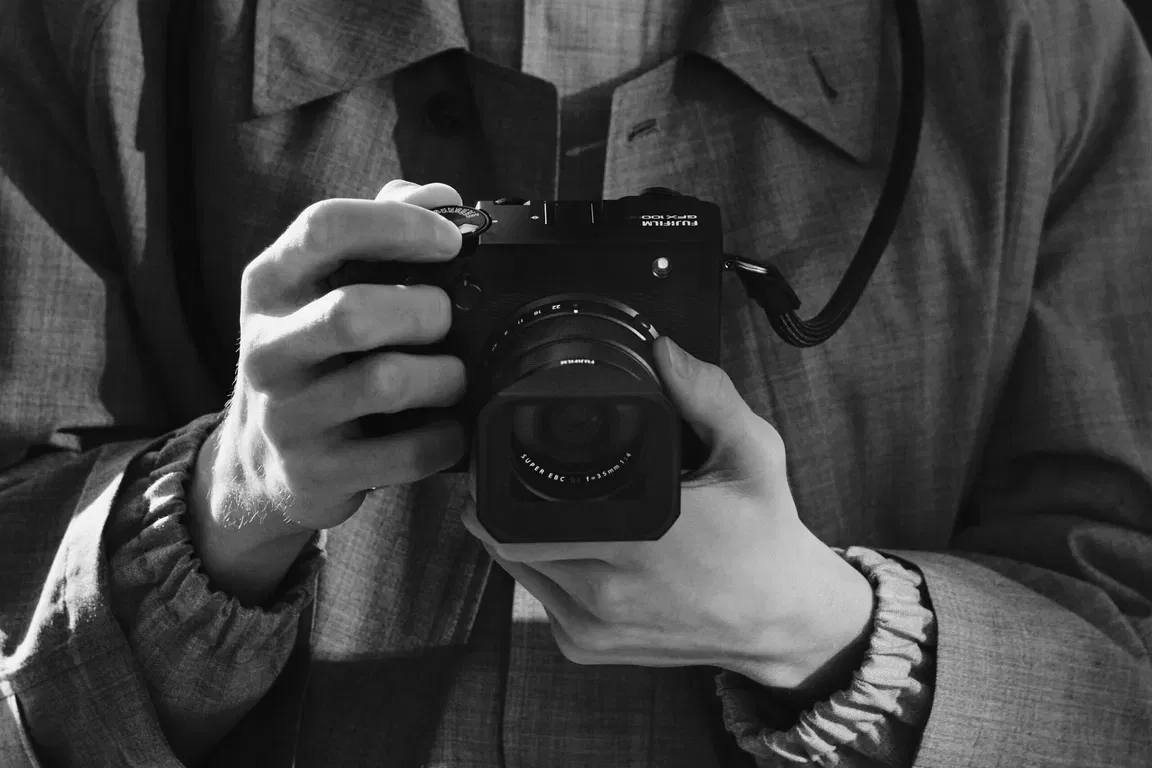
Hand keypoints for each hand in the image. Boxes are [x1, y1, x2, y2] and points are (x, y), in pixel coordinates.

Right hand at [189, 179, 467, 602]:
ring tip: (452, 377)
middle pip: (354, 313)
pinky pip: (405, 453)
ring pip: (385, 383)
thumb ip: (376, 231)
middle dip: (426, 312)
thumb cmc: (309, 357)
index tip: (451, 240)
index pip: (324, 227)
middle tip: (447, 321)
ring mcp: (288, 416)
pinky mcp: (317, 474)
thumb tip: (441, 195)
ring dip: (443, 377)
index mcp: (270, 285)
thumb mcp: (318, 287)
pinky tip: (445, 428)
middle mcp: (267, 348)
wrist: (256, 465)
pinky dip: (444, 438)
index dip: (399, 225)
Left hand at [462, 336, 874, 695]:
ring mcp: (591, 625)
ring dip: (513, 532)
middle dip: (495, 499)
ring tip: (538, 499)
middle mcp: (607, 587)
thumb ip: (707, 395)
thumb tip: (662, 351)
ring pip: (514, 568)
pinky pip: (536, 597)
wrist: (782, 619)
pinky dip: (538, 567)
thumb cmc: (765, 534)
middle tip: (506, 465)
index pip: (524, 511)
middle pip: (504, 537)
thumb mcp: (752, 453)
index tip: (500, 444)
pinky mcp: (586, 648)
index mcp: (641, 537)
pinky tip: (567, 543)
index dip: (497, 476)